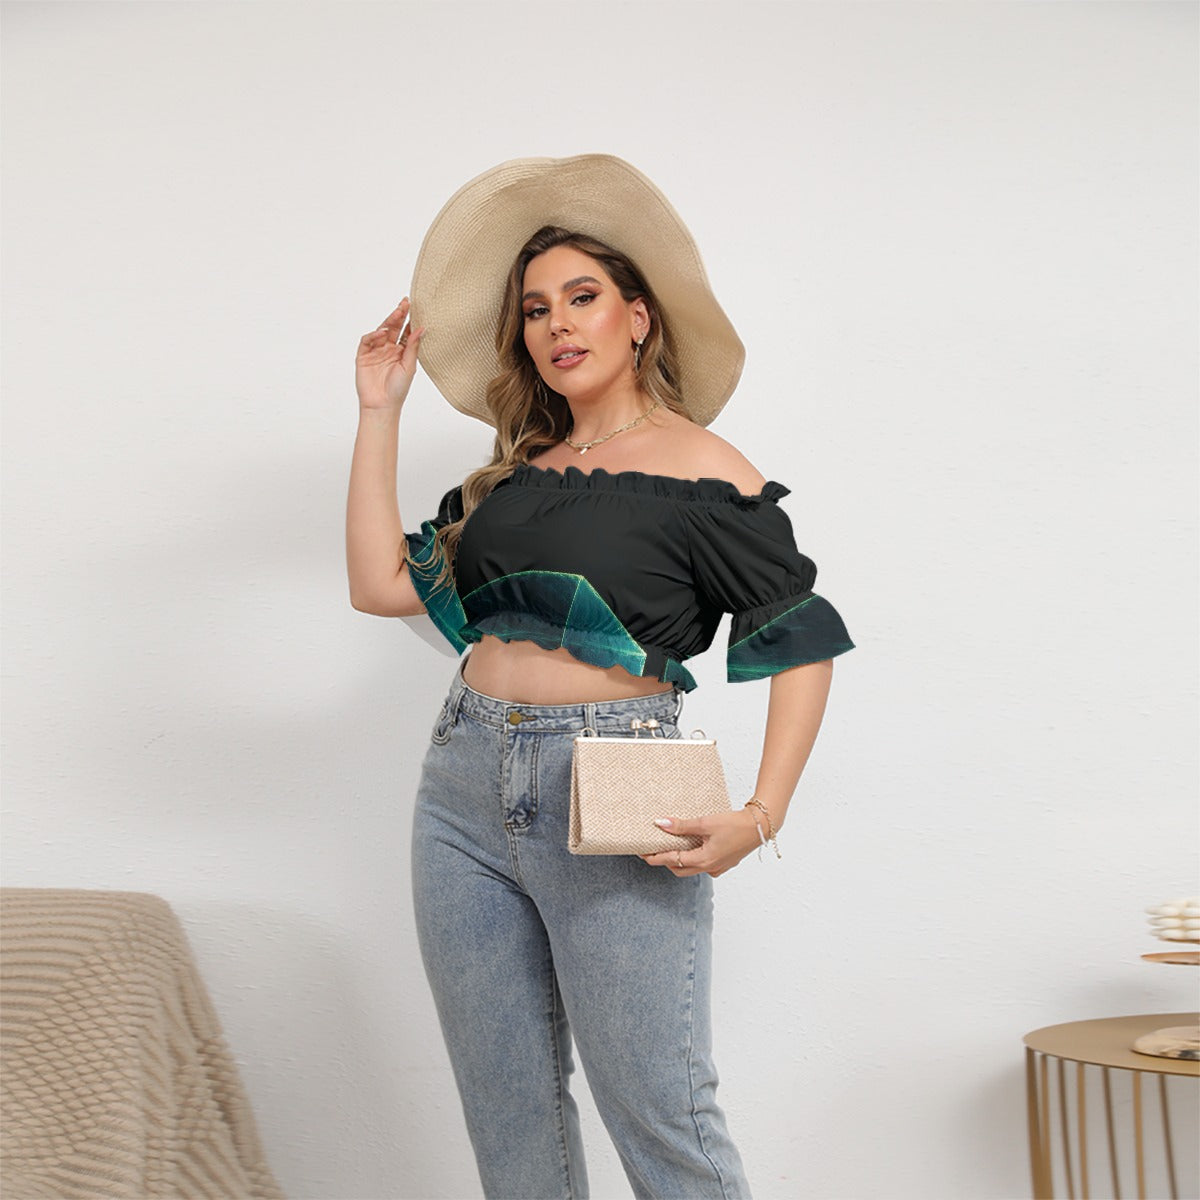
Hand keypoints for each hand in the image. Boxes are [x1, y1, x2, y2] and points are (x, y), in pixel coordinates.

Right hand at [355, 297, 424, 410]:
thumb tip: (421, 328)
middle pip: (393, 328)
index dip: (409, 320)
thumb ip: (413, 347)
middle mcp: (388, 349)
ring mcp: (375, 352)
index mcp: (401, 352)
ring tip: (397, 313)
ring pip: (380, 331)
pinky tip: (382, 333)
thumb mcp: (409, 366)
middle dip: (399, 315)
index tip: (415, 307)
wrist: (382, 405)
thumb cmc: (398, 389)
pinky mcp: (363, 356)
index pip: (406, 332)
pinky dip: (373, 335)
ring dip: (388, 321)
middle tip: (405, 303)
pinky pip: (367, 341)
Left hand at [641, 808, 765, 877]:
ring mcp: (718, 867)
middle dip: (664, 861)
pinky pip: (703, 865)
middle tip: (652, 851)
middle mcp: (709, 868)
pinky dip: (693, 859)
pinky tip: (692, 847)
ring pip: (691, 869)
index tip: (642, 853)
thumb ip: (682, 826)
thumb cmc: (735, 824)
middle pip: (679, 869)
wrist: (760, 826)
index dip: (655, 857)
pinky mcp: (724, 863)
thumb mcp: (705, 823)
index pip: (671, 860)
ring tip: (669, 847)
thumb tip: (661, 824)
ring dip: (678, 860)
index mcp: (703, 860)